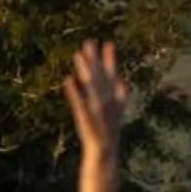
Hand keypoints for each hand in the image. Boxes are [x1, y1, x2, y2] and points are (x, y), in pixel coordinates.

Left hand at [63, 39, 125, 162]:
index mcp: (113, 97)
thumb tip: (123, 80)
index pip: (112, 74)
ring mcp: (96, 108)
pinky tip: (68, 80)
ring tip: (77, 54)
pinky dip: (74, 92)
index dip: (110, 59)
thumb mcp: (118, 111)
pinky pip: (79, 102)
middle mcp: (105, 100)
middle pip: (100, 76)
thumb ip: (121, 95)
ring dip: (85, 70)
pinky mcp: (85, 117)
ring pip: (90, 85)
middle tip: (89, 41)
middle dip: (95, 59)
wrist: (105, 150)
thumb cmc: (109, 130)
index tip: (108, 42)